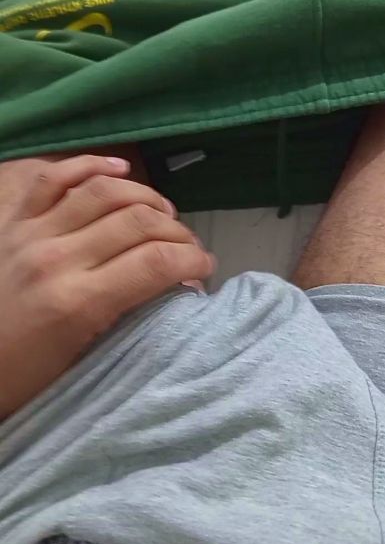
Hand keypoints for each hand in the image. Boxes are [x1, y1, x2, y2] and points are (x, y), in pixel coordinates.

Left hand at [0, 155, 213, 418]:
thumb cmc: (23, 378)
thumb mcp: (82, 361)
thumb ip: (128, 318)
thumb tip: (176, 286)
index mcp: (77, 304)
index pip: (155, 263)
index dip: (193, 260)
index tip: (206, 268)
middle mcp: (56, 258)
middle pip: (137, 222)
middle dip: (178, 232)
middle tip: (189, 247)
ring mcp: (31, 232)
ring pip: (103, 192)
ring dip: (145, 196)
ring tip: (164, 213)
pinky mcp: (12, 220)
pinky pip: (53, 178)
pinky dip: (89, 165)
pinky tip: (119, 169)